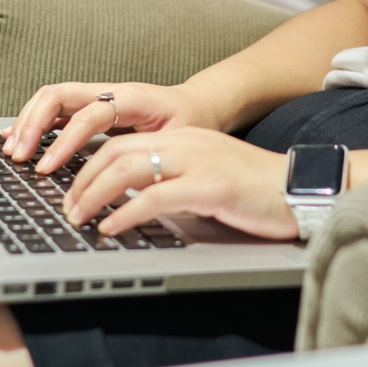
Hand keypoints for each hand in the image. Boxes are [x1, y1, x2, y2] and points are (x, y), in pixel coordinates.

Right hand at [1, 82, 221, 172]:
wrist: (199, 104)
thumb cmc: (191, 123)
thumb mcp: (181, 139)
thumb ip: (153, 153)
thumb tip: (127, 181)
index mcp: (132, 98)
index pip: (87, 115)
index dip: (64, 142)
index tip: (46, 168)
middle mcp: (109, 91)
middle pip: (59, 94)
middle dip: (33, 124)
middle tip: (19, 156)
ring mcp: (97, 95)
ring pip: (51, 97)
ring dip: (27, 121)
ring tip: (12, 149)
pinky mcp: (90, 106)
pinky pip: (56, 108)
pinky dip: (33, 121)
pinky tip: (16, 137)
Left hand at [62, 127, 296, 240]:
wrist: (301, 189)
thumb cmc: (256, 191)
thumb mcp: (207, 177)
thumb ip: (174, 183)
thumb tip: (133, 205)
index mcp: (184, 138)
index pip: (121, 143)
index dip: (88, 166)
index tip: (71, 192)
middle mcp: (187, 143)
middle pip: (116, 152)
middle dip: (82, 181)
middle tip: (66, 208)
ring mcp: (198, 162)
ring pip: (128, 170)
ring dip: (94, 195)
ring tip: (79, 218)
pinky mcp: (211, 186)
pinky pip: (156, 197)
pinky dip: (126, 213)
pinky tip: (112, 228)